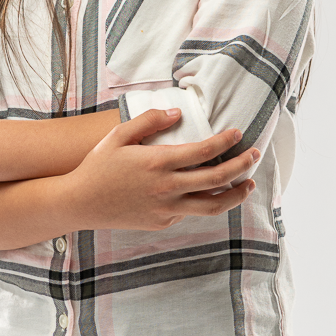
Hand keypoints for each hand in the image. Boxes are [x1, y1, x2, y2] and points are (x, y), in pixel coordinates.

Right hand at [65, 109, 258, 229]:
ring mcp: (166, 209)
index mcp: (159, 163)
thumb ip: (150, 121)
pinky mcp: (162, 222)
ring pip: (212, 205)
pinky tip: (208, 192)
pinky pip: (189, 212)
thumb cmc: (98, 166)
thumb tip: (178, 113)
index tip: (238, 133)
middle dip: (242, 165)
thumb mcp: (119, 136)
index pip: (204, 151)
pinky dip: (203, 201)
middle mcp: (167, 188)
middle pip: (217, 178)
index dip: (226, 141)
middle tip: (255, 155)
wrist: (80, 203)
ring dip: (235, 195)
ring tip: (249, 185)